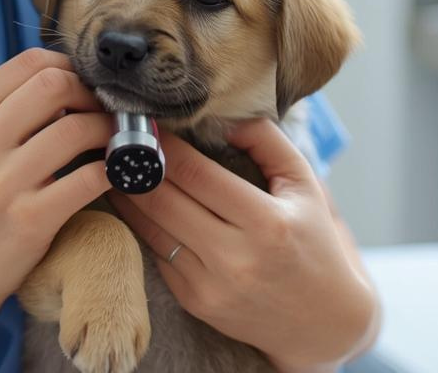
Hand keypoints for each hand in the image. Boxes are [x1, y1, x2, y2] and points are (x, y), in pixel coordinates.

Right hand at [0, 48, 113, 309]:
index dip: (70, 67)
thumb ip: (7, 108)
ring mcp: (1, 182)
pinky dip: (114, 169)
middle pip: (54, 85)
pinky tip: (118, 171)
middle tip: (108, 110)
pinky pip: (89, 178)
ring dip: (109, 130)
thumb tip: (70, 79)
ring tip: (117, 139)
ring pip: (76, 129)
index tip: (86, 86)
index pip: (29, 62)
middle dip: (92, 94)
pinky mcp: (29, 218)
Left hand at [107, 118, 375, 369]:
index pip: (196, 173)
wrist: (322, 321)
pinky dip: (142, 225)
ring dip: (127, 195)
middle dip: (136, 166)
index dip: (164, 145)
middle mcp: (236, 257)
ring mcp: (211, 285)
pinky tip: (132, 203)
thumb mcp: (305, 184)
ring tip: (115, 167)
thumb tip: (224, 117)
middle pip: (164, 199)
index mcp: (267, 222)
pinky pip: (157, 254)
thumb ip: (267, 141)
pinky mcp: (195, 302)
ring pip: (151, 228)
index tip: (144, 123)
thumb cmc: (314, 240)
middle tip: (117, 140)